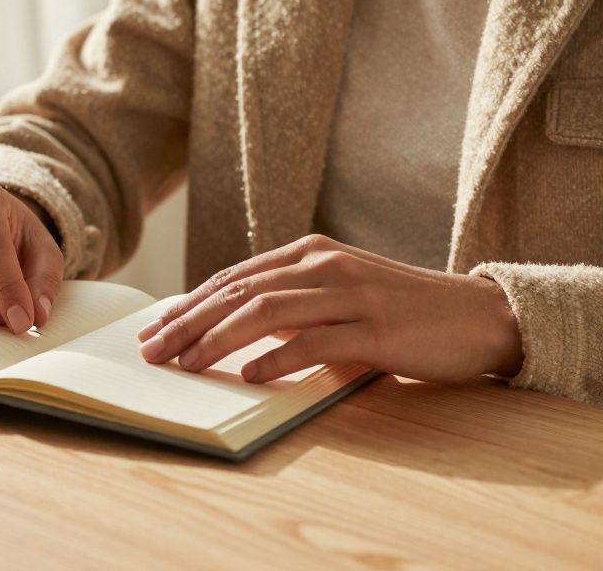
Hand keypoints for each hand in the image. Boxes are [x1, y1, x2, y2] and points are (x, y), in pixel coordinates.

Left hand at [137, 234, 522, 382]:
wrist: (478, 315)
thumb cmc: (399, 312)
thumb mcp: (336, 296)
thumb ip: (288, 304)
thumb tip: (225, 327)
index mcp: (310, 254)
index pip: (233, 278)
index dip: (188, 304)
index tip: (154, 330)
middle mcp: (325, 266)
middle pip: (238, 292)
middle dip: (188, 322)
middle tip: (152, 351)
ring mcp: (351, 294)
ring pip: (266, 311)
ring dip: (218, 340)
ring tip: (186, 365)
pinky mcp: (377, 329)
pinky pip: (316, 342)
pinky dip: (278, 360)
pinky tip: (250, 377)